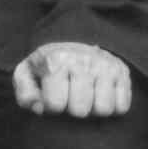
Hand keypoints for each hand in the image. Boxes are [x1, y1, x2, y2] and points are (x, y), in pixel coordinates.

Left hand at [16, 40, 134, 119]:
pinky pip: (122, 107)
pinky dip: (112, 107)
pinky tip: (100, 96)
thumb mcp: (27, 73)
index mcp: (56, 60)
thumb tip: (38, 109)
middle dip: (73, 109)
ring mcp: (105, 65)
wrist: (74, 38)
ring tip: (86, 98)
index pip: (56, 105)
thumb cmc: (48, 64)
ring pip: (104, 109)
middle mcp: (83, 60)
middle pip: (80, 111)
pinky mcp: (122, 72)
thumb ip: (25, 93)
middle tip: (70, 98)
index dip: (51, 107)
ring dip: (93, 109)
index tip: (52, 97)